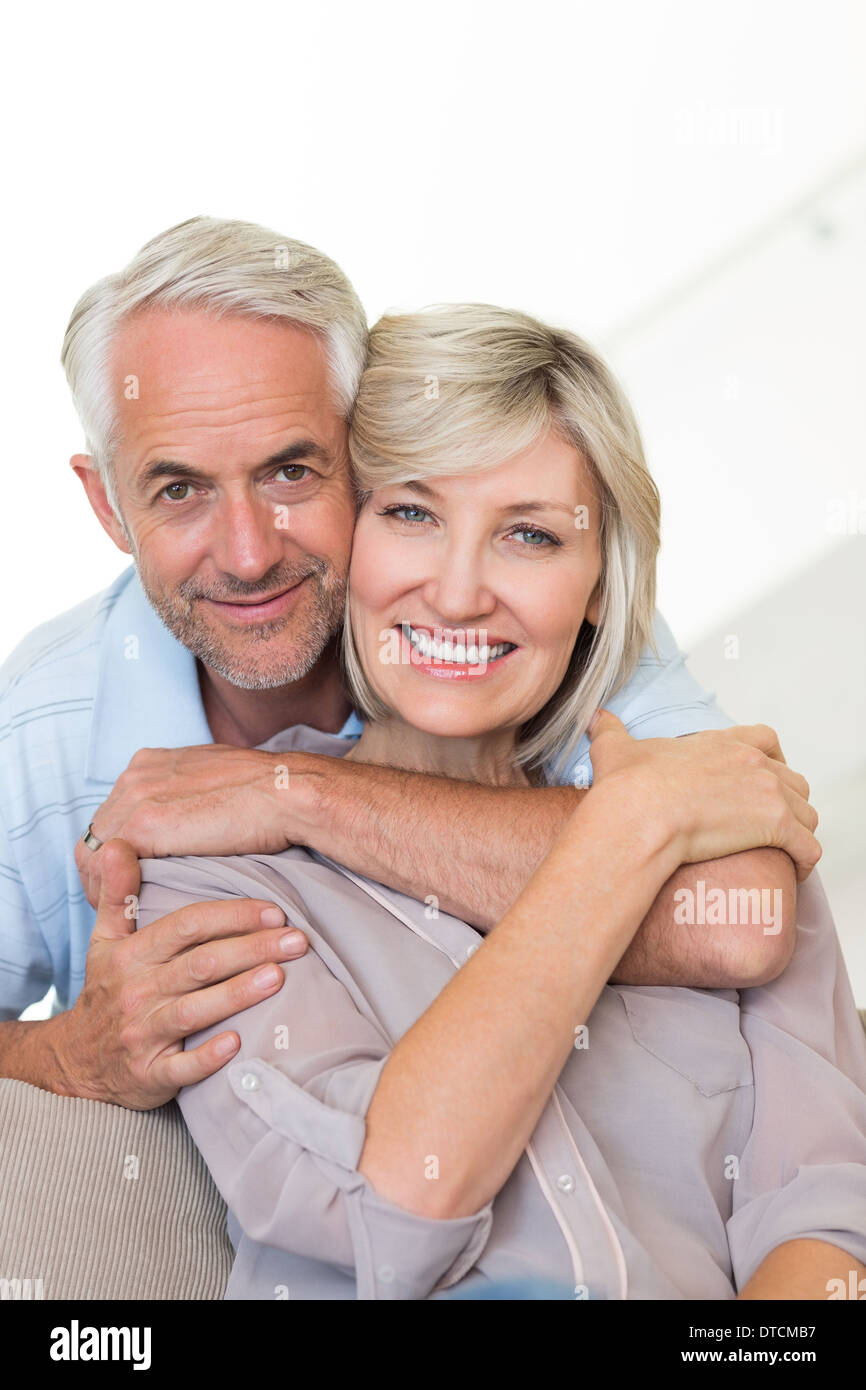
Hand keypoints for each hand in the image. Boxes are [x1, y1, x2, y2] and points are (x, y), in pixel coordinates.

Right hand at [58, 839, 307, 1107]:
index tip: (274, 911)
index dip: (230, 916)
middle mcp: (136, 991)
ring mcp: (142, 1034)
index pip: (186, 926)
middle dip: (251, 949)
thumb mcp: (105, 941)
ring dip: (238, 994)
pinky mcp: (149, 1075)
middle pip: (200, 964)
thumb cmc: (108, 992)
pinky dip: (207, 1057)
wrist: (76, 1063)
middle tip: (298, 940)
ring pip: (194, 1011)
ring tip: (280, 977)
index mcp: (131, 955)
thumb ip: (119, 893)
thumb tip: (117, 842)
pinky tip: (238, 1043)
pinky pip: (181, 1068)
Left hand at [76, 744, 307, 907]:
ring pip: (94, 851)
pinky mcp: (146, 823)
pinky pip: (108, 866)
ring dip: (104, 884)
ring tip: (123, 912)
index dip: (117, 848)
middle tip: (122, 900)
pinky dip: (113, 892)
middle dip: (104, 868)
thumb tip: (192, 817)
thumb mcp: (217, 781)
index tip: (130, 875)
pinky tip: (128, 911)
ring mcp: (137, 797)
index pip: (114, 811)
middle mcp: (136, 773)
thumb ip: (192, 794)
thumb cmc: (266, 793)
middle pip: (98, 831)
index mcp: (151, 762)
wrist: (286, 792)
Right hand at [587, 711, 820, 880]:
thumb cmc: (628, 786)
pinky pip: (810, 846)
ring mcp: (769, 793)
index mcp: (722, 743)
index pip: (765, 739)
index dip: (772, 759)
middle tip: (770, 825)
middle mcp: (753, 763)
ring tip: (783, 851)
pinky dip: (806, 860)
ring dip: (799, 832)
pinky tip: (794, 871)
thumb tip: (595, 716)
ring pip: (806, 813)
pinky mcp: (777, 826)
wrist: (639, 815)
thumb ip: (609, 729)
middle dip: (787, 802)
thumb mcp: (615, 749)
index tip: (765, 778)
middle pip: (793, 779)